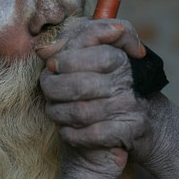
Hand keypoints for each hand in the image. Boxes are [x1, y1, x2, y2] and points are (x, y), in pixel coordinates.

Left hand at [37, 17, 148, 177]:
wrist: (135, 125)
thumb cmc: (105, 87)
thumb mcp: (94, 58)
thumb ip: (71, 45)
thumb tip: (44, 49)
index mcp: (121, 59)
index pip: (95, 56)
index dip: (67, 61)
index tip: (52, 65)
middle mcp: (127, 82)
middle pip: (80, 86)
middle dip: (55, 90)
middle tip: (48, 92)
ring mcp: (131, 107)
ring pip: (82, 112)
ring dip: (59, 114)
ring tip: (54, 111)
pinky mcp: (129, 131)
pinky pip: (92, 134)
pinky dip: (72, 134)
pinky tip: (67, 130)